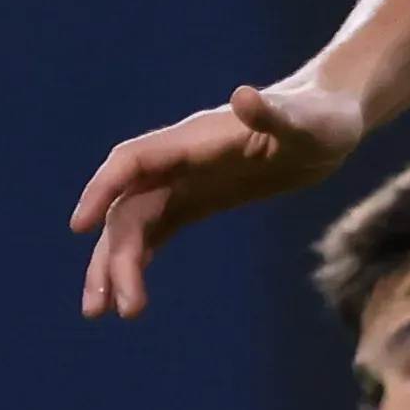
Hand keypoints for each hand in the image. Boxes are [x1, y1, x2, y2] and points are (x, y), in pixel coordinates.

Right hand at [70, 76, 360, 316]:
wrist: (329, 120)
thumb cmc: (321, 118)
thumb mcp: (306, 124)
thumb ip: (273, 115)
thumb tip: (243, 96)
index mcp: (195, 139)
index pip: (133, 161)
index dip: (103, 189)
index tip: (80, 226)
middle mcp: (180, 159)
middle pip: (128, 206)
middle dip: (111, 254)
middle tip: (106, 307)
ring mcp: (186, 180)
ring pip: (135, 223)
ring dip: (117, 265)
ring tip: (111, 312)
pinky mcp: (199, 199)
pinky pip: (156, 230)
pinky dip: (139, 259)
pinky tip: (130, 296)